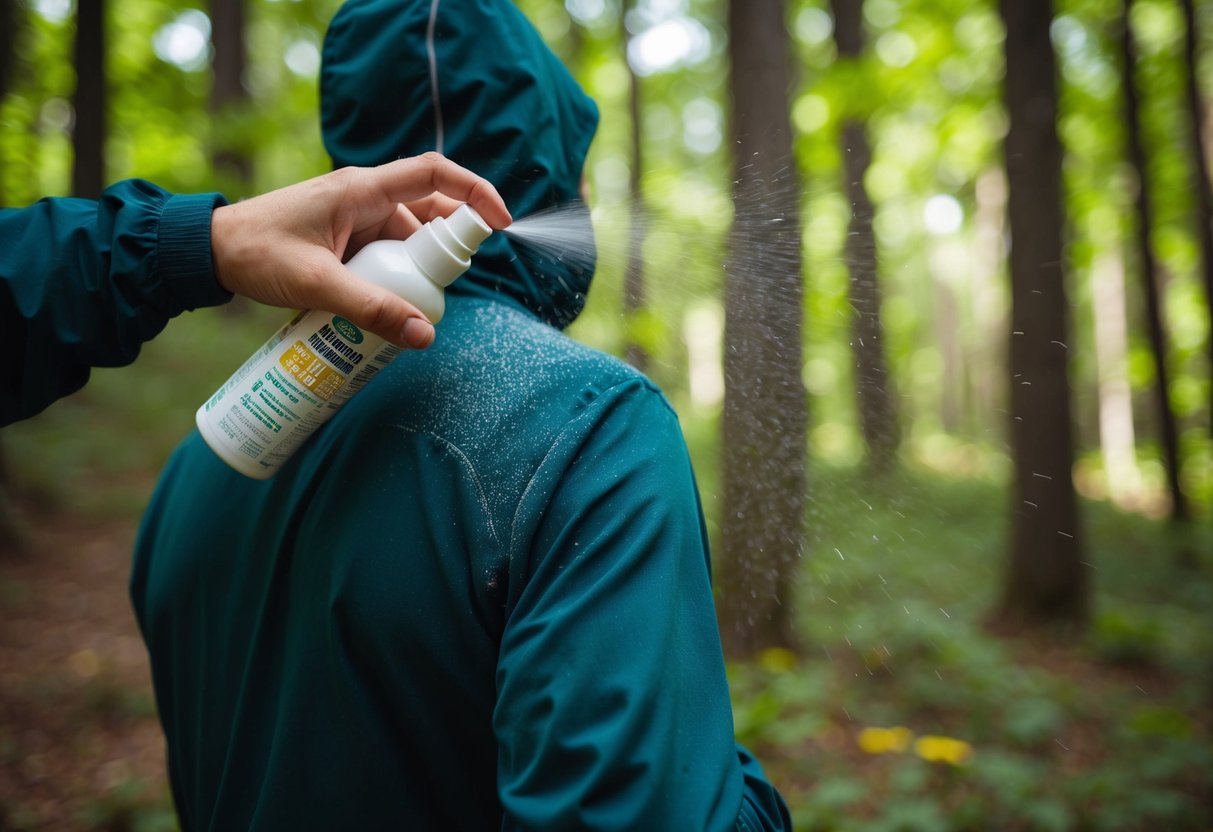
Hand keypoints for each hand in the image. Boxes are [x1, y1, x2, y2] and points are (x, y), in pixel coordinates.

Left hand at [209, 153, 511, 348]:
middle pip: (429, 214)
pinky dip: (396, 279)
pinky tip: (387, 307)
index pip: (434, 174)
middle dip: (447, 252)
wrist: (206, 252)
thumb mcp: (317, 284)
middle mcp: (364, 198)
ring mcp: (355, 219)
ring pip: (408, 241)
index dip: (475, 192)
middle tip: (445, 292)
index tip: (502, 223)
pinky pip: (386, 255)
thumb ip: (370, 309)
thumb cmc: (255, 254)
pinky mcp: (346, 240)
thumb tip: (424, 334)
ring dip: (417, 272)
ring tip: (410, 309)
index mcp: (362, 189)